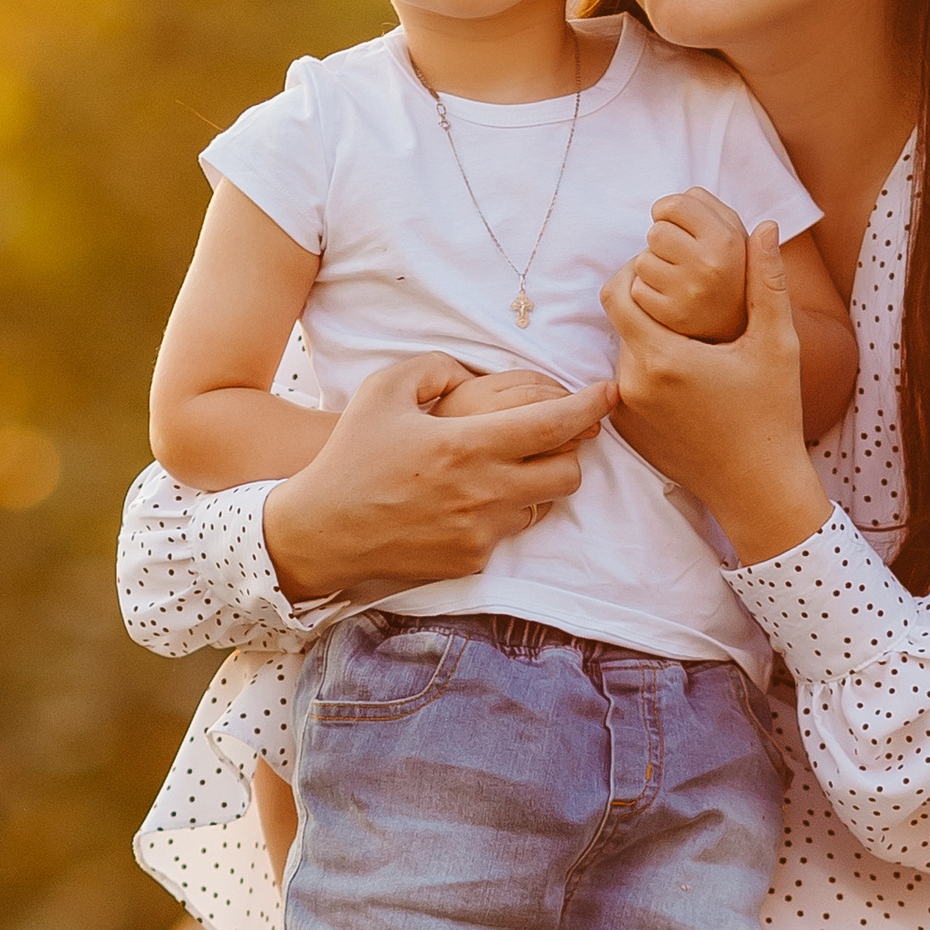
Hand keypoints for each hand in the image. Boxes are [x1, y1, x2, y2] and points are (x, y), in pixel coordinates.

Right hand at [260, 351, 610, 605]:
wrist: (320, 531)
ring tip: (503, 467)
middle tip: (551, 435)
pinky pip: (510, 532)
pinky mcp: (472, 561)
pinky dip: (503, 511)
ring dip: (537, 482)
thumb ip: (436, 367)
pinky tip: (470, 500)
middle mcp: (483, 493)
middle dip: (570, 451)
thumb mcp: (384, 389)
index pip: (554, 424)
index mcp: (466, 445)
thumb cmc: (352, 454)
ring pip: (544, 504)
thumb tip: (472, 372)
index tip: (609, 394)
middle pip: (569, 473)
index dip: (591, 406)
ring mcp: (480, 533)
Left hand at [599, 225, 830, 566]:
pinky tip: (687, 379)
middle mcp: (632, 383)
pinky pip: (624, 383)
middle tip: (684, 303)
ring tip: (692, 342)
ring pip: (622, 351)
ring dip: (647, 338)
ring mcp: (625, 411)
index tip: (668, 272)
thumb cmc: (773, 415)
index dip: (637, 273)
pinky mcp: (627, 430)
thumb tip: (766, 227)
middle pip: (619, 320)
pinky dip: (646, 371)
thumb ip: (768, 282)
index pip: (617, 292)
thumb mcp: (778, 345)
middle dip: (645, 303)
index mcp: (663, 356)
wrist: (758, 487)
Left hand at [625, 188, 747, 344]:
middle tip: (679, 255)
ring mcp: (689, 294)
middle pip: (656, 232)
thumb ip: (710, 208)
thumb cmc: (728, 271)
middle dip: (662, 240)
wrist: (736, 330)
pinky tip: (669, 297)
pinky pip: (637, 290)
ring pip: (643, 261)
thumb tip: (684, 195)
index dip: (668, 210)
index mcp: (727, 241)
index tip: (674, 223)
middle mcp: (710, 266)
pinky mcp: (671, 318)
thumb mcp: (735, 236)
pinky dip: (647, 292)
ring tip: (675, 277)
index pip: (674, 204)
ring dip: (652, 266)